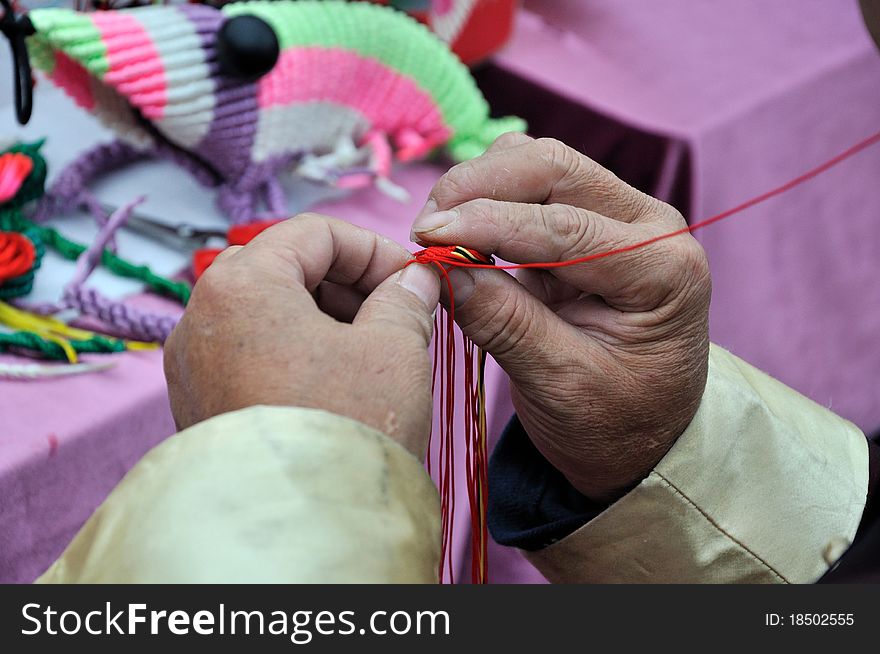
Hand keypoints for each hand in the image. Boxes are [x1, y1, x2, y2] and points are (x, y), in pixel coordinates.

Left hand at [164, 214, 439, 458]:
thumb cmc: (343, 429)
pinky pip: (250, 355)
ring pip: (267, 313)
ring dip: (324, 319)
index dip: (373, 249)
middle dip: (348, 285)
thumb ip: (405, 298)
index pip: (314, 232)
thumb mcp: (395, 349)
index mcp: (242, 283)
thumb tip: (414, 281)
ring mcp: (192, 364)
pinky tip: (337, 382)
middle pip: (284, 269)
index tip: (410, 277)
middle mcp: (201, 316)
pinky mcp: (198, 404)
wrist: (298, 530)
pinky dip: (295, 353)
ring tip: (374, 351)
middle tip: (397, 312)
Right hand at [411, 135, 710, 501]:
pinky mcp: (589, 221)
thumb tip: (440, 267)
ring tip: (441, 234)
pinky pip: (532, 187)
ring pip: (539, 164)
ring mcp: (621, 216)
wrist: (642, 436)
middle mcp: (650, 225)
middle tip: (425, 229)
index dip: (487, 223)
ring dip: (480, 187)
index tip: (427, 236)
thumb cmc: (615, 422)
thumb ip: (503, 322)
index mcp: (662, 268)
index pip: (565, 225)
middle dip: (479, 187)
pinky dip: (488, 200)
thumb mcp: (560, 384)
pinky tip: (463, 236)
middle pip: (553, 168)